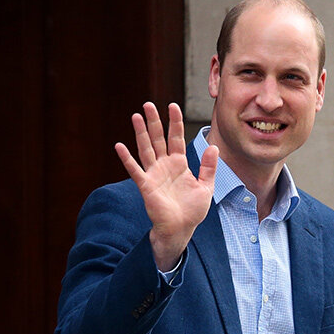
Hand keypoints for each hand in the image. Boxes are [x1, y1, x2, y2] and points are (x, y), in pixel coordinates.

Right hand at [115, 102, 218, 270]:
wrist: (182, 228)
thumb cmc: (192, 209)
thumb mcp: (206, 186)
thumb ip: (209, 167)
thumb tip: (213, 147)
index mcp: (179, 164)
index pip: (176, 138)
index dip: (175, 122)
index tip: (172, 106)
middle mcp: (165, 165)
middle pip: (158, 139)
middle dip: (154, 122)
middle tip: (148, 104)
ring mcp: (154, 174)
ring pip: (146, 149)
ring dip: (140, 133)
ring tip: (135, 116)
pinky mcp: (146, 186)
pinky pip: (135, 170)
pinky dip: (127, 159)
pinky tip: (119, 146)